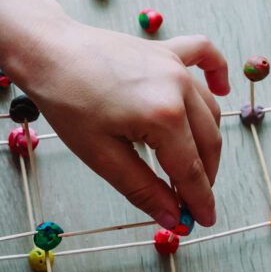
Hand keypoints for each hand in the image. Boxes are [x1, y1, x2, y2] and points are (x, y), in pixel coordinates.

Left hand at [6, 24, 228, 229]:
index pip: (190, 169)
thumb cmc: (67, 101)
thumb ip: (142, 188)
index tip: (203, 221)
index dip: (198, 200)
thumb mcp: (101, 155)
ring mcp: (175, 65)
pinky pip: (204, 56)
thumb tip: (171, 216)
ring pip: (208, 110)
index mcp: (164, 116)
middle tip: (192, 201)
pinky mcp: (165, 51)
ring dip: (207, 140)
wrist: (48, 52)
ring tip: (193, 166)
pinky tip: (222, 89)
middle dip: (204, 176)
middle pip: (206, 142)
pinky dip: (217, 72)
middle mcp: (178, 88)